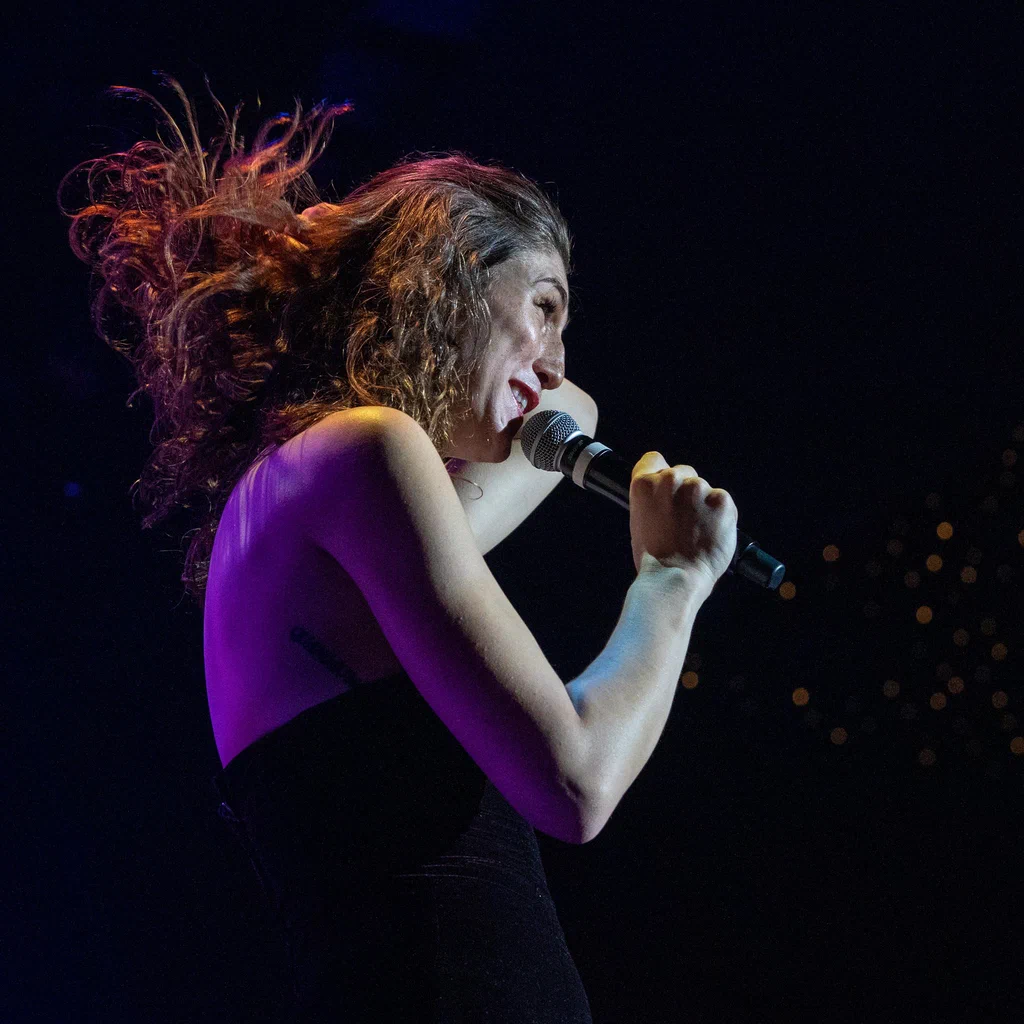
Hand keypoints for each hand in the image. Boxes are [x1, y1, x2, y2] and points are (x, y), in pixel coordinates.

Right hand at [628, 451, 738, 594]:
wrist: (674, 578)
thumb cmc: (654, 559)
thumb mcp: (639, 521)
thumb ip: (653, 500)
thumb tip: (666, 496)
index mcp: (644, 484)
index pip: (654, 459)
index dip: (660, 473)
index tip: (667, 488)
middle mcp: (669, 480)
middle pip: (683, 472)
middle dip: (685, 492)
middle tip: (683, 521)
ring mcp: (697, 489)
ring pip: (704, 488)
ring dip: (704, 505)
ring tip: (697, 532)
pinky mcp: (721, 500)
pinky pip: (722, 501)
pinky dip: (720, 516)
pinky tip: (710, 534)